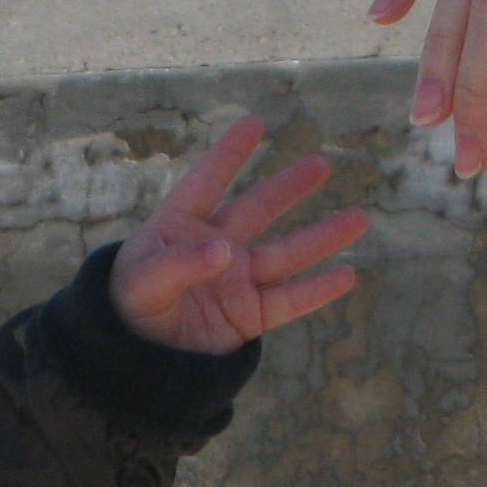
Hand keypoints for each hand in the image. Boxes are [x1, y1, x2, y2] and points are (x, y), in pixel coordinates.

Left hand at [108, 113, 370, 352]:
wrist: (132, 365)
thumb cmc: (126, 313)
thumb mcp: (140, 285)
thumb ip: (177, 265)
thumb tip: (223, 250)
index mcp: (179, 229)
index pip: (207, 183)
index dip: (229, 154)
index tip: (255, 122)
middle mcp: (213, 249)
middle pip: (258, 211)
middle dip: (288, 187)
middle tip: (321, 163)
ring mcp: (235, 282)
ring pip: (286, 254)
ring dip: (323, 236)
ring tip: (360, 217)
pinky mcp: (248, 315)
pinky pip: (289, 300)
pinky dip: (317, 290)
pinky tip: (346, 275)